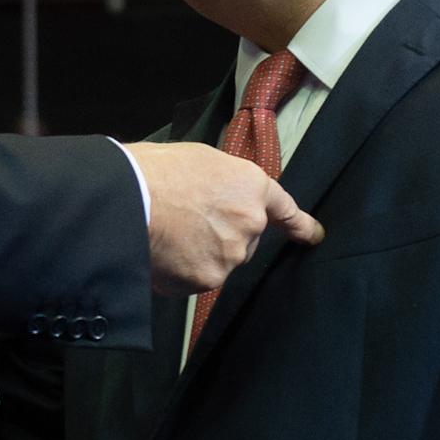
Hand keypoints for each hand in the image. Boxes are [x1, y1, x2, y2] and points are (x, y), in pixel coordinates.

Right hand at [126, 142, 322, 293]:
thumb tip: (216, 197)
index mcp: (250, 186)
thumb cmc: (153, 172)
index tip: (312, 236)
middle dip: (220, 235)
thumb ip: (221, 183)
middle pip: (243, 239)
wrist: (127, 199)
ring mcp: (232, 254)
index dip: (300, 225)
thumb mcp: (197, 160)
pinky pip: (195, 279)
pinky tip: (161, 251)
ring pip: (219, 261)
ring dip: (198, 254)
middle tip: (183, 221)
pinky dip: (180, 271)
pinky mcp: (209, 279)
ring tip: (166, 233)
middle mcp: (251, 222)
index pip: (285, 209)